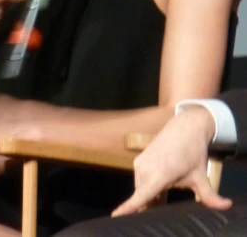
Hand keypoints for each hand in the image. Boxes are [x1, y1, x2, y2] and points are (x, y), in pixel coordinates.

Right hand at [112, 107, 231, 216]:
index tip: (117, 215)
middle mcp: (145, 169)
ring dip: (150, 194)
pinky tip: (161, 182)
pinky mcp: (138, 160)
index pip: (142, 195)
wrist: (183, 127)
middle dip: (151, 204)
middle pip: (143, 195)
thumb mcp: (201, 175)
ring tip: (166, 192)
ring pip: (141, 187)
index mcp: (160, 174)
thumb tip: (225, 205)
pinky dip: (148, 185)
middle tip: (165, 208)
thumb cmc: (192, 151)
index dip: (129, 206)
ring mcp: (140, 163)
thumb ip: (209, 195)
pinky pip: (140, 179)